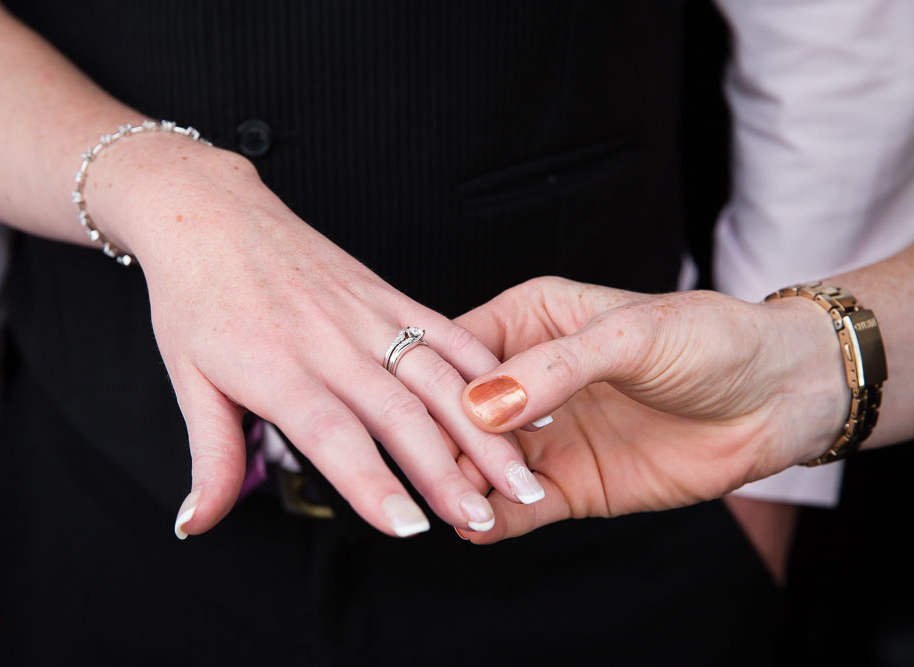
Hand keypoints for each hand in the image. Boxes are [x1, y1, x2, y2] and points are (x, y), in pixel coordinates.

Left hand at [87, 135, 543, 537]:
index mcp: (275, 367)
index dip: (372, 482)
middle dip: (446, 471)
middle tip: (484, 517)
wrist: (211, 213)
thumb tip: (197, 523)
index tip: (409, 527)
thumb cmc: (196, 295)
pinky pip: (447, 333)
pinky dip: (487, 369)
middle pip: (398, 413)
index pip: (331, 434)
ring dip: (482, 428)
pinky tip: (522, 400)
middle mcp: (329, 341)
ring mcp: (365, 313)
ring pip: (436, 376)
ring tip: (517, 473)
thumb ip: (210, 457)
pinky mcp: (387, 294)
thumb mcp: (186, 380)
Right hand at [453, 277, 846, 542]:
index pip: (455, 352)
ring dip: (464, 485)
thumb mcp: (628, 335)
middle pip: (461, 415)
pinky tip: (478, 527)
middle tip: (424, 469)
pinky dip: (498, 518)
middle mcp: (527, 379)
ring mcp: (546, 436)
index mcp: (529, 321)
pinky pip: (522, 506)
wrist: (778, 397)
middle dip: (441, 442)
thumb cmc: (709, 340)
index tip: (404, 410)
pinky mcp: (571, 483)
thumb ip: (554, 368)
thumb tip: (482, 405)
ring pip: (483, 463)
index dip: (429, 381)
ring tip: (449, 505)